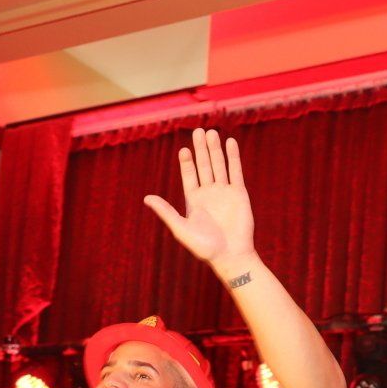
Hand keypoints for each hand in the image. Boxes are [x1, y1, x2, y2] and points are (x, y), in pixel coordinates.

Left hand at [143, 128, 255, 269]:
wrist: (231, 256)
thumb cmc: (205, 247)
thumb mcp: (181, 229)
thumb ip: (166, 212)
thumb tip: (146, 198)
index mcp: (194, 201)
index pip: (189, 175)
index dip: (187, 162)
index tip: (184, 150)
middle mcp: (209, 194)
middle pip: (204, 166)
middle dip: (201, 149)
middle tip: (198, 131)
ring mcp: (225, 193)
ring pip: (219, 165)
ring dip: (215, 150)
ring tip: (211, 133)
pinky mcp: (239, 194)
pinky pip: (235, 172)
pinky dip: (233, 157)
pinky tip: (230, 143)